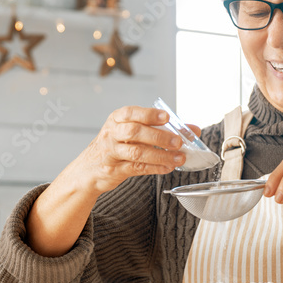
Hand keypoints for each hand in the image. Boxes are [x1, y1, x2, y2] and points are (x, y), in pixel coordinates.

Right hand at [26, 105, 200, 256]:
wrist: (89, 169)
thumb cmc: (116, 146)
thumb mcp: (132, 132)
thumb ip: (160, 128)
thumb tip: (193, 129)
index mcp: (116, 119)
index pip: (131, 113)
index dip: (149, 114)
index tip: (167, 117)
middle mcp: (112, 133)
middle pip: (135, 132)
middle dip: (159, 137)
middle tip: (178, 142)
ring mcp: (111, 152)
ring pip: (137, 152)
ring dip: (161, 155)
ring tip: (179, 158)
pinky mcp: (114, 170)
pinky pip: (137, 168)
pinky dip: (155, 168)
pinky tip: (168, 168)